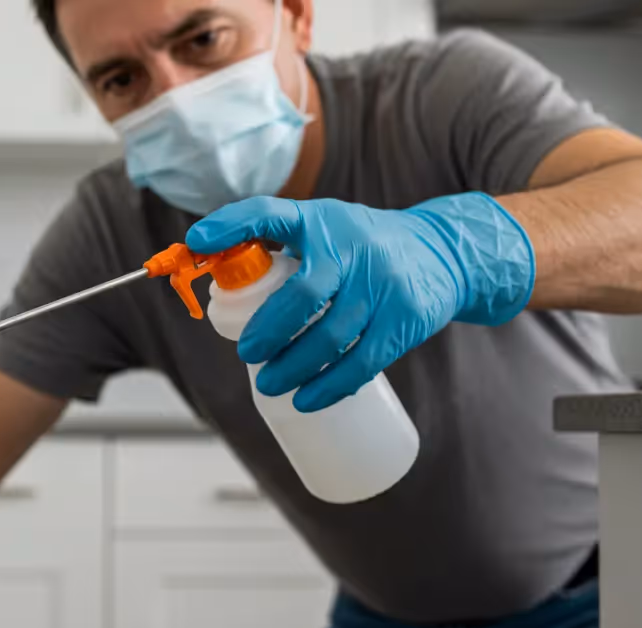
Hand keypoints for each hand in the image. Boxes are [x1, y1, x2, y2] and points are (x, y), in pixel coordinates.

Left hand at [186, 193, 532, 411]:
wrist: (446, 252)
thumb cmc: (364, 246)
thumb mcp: (325, 229)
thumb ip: (278, 247)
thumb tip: (216, 277)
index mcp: (321, 222)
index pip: (269, 214)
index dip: (230, 225)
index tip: (195, 243)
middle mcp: (353, 248)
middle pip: (302, 294)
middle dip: (268, 330)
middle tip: (248, 353)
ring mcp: (384, 285)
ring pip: (332, 336)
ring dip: (295, 367)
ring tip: (269, 385)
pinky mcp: (406, 319)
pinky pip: (364, 361)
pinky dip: (331, 386)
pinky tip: (306, 400)